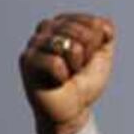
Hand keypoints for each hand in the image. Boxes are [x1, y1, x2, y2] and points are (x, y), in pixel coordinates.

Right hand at [19, 12, 115, 133]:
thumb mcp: (102, 56)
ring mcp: (35, 43)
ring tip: (67, 74)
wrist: (72, 110)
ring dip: (75, 65)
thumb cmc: (83, 83)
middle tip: (76, 69)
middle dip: (87, 55)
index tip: (88, 58)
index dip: (97, 45)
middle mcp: (46, 28)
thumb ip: (106, 35)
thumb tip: (102, 23)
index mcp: (64, 23)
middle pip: (80, 32)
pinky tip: (57, 81)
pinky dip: (63, 75)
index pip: (92, 23)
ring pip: (69, 45)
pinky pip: (55, 61)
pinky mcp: (28, 61)